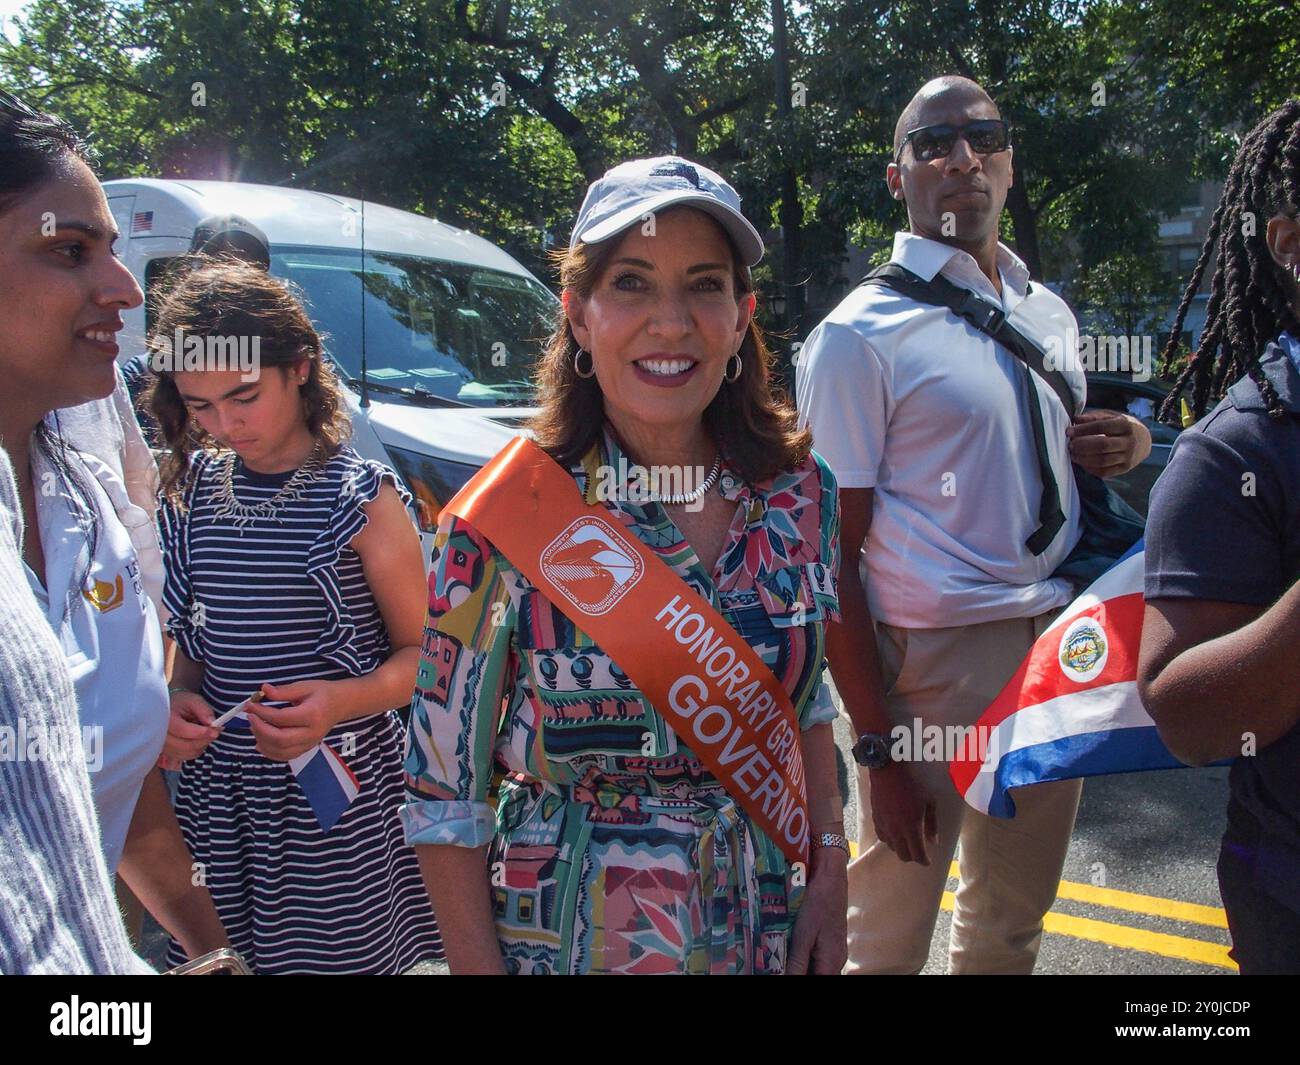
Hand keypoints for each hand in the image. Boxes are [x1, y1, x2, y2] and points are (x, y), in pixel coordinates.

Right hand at [159, 690, 219, 770]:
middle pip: (186, 745)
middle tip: (217, 730)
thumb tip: (212, 722)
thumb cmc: (181, 704)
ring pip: (189, 752)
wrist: (170, 710)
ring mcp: (164, 747)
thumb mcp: (193, 700)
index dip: (201, 732)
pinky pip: (187, 756)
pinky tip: (198, 738)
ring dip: (202, 744)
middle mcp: (161, 736)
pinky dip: (197, 749)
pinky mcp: (169, 753)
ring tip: (205, 731)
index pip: (182, 730)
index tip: (216, 730)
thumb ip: (203, 710)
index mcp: (165, 720)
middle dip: (205, 739)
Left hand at [245, 680, 346, 761]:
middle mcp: (312, 733)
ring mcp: (310, 743)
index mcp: (313, 714)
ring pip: (280, 751)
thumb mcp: (304, 686)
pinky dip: (269, 752)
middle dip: (259, 728)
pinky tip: (261, 741)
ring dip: (262, 740)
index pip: (281, 718)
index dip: (261, 712)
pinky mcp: (306, 748)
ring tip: (255, 726)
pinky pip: (284, 756)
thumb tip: (263, 690)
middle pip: (280, 739)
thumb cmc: (322, 693)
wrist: (341, 704)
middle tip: (250, 716)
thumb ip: (283, 691)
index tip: (250, 704)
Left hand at [786, 846, 847, 974]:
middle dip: (797, 972)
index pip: (816, 982)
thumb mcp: (804, 934)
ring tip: (778, 960)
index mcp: (831, 962)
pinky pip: (816, 957)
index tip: (779, 972)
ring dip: (799, 966)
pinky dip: (802, 957)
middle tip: (775, 965)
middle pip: (816, 975)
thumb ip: (797, 962)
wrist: (831, 877)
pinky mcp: (829, 941)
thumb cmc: (818, 902)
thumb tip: (786, 979)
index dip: (797, 980)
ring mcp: (834, 950)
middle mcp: (836, 960)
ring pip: (815, 967)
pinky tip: (787, 949)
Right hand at [868, 763, 937, 864]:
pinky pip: (882, 836)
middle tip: (920, 852)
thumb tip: (933, 842)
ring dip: (901, 848)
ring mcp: (884, 824)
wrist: (888, 767)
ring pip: (891, 847)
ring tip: (908, 841)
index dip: (924, 861)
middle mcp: (895, 830)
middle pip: (903, 855)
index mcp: (911, 827)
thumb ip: (932, 824)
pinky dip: (890, 839)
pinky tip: (895, 832)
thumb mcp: (930, 801)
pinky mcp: (875, 817)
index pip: (917, 854)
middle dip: (913, 857)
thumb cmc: (914, 781)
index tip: (929, 861)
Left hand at [1067, 409, 1151, 477]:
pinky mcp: (1125, 469)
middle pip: (1102, 445)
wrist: (1145, 441)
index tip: (1068, 432)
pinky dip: (1090, 469)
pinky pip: (1105, 472)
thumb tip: (1075, 419)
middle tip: (1070, 445)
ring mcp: (1128, 457)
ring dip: (1084, 459)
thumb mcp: (1112, 416)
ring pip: (1102, 461)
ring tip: (1073, 455)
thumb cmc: (1123, 426)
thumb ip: (1094, 417)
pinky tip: (1082, 463)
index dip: (1083, 430)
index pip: (1101, 427)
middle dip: (1082, 446)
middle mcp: (1129, 441)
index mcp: (1125, 425)